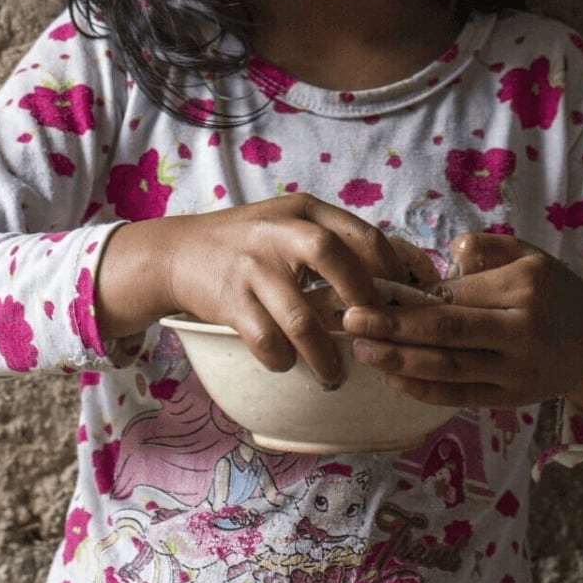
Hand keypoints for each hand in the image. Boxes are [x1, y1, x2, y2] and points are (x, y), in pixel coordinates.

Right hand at [95, 194, 405, 386]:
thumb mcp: (288, 223)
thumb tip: (396, 277)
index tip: (405, 301)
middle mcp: (279, 232)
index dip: (393, 272)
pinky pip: (267, 341)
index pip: (363, 235)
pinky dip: (282, 360)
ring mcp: (252, 266)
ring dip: (323, 353)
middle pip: (334, 259)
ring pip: (301, 317)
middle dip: (362, 301)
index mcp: (304, 211)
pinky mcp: (229, 300)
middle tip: (373, 332)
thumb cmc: (248, 243)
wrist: (177, 252)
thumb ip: (332, 241)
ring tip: (331, 371)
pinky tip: (286, 363)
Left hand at [340, 231, 582, 420]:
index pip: (456, 293)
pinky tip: (391, 376)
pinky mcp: (510, 398)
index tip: (371, 289)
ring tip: (362, 349)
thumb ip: (484, 249)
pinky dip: (422, 389)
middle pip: (447, 332)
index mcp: (524, 288)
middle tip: (350, 320)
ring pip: (448, 368)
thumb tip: (439, 261)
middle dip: (393, 327)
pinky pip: (459, 396)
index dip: (411, 295)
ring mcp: (516, 371)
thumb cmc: (554, 290)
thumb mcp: (528, 254)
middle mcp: (521, 331)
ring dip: (399, 360)